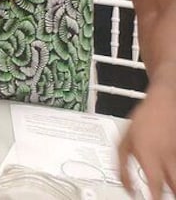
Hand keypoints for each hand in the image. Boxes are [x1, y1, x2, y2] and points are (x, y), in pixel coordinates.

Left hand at [118, 76, 175, 199]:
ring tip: (169, 191)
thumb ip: (121, 166)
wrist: (162, 102)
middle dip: (172, 196)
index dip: (153, 199)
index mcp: (148, 155)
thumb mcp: (123, 141)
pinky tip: (172, 177)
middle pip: (175, 186)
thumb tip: (126, 186)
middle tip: (163, 198)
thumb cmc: (142, 119)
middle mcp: (166, 157)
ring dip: (175, 187)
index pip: (154, 184)